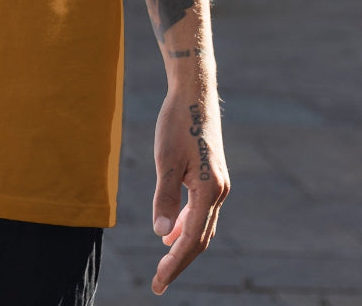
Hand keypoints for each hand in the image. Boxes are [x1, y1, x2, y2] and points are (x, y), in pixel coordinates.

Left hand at [150, 89, 228, 293]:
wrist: (194, 94)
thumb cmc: (177, 123)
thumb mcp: (165, 160)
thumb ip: (164, 198)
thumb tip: (161, 235)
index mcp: (209, 191)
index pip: (191, 240)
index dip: (174, 265)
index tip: (158, 284)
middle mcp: (219, 192)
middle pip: (200, 239)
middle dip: (179, 262)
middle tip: (158, 283)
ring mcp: (219, 185)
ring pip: (202, 226)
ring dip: (184, 245)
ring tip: (163, 262)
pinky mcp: (213, 177)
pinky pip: (202, 211)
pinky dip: (188, 225)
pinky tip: (172, 231)